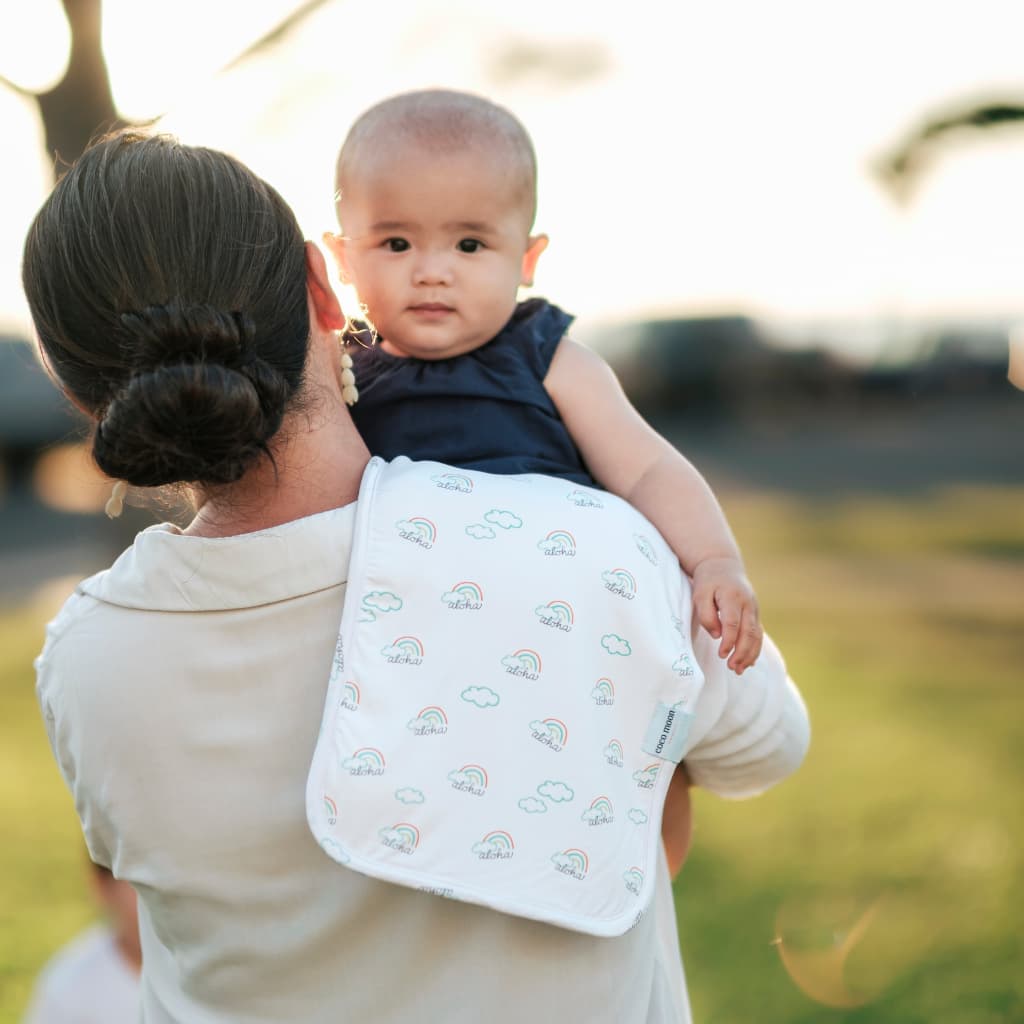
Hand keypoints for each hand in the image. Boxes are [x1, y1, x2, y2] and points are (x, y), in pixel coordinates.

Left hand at [691, 557, 761, 673]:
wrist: (723, 565)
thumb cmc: (708, 581)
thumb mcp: (700, 593)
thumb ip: (707, 614)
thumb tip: (718, 635)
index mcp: (733, 597)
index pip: (733, 623)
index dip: (728, 641)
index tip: (721, 655)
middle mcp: (748, 603)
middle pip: (749, 632)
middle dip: (742, 652)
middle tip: (732, 668)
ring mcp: (754, 609)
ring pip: (757, 635)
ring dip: (750, 654)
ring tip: (739, 670)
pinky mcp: (755, 614)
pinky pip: (758, 633)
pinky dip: (754, 649)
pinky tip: (748, 662)